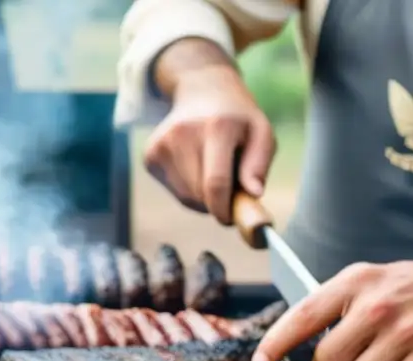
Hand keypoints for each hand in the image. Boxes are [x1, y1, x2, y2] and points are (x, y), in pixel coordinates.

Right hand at [144, 64, 275, 224]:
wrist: (202, 91)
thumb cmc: (238, 119)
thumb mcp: (261, 132)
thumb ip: (259, 164)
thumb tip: (254, 193)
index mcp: (216, 128)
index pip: (216, 183)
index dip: (224, 209)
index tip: (231, 218)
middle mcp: (183, 134)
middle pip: (199, 194)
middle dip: (216, 203)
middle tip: (230, 188)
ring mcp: (162, 145)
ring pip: (185, 197)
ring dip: (202, 197)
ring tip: (212, 172)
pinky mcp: (150, 155)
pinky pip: (173, 190)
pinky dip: (188, 190)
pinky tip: (195, 167)